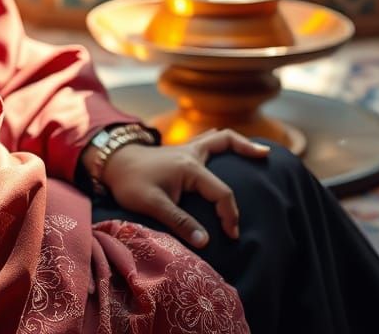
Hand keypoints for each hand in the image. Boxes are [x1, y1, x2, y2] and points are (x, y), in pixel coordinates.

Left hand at [100, 128, 269, 248]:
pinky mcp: (180, 153)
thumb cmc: (130, 182)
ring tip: (255, 150)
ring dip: (236, 142)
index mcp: (189, 166)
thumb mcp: (152, 204)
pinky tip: (226, 155)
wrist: (112, 162)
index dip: (229, 215)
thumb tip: (205, 241)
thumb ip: (180, 222)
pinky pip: (207, 143)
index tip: (231, 235)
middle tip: (267, 156)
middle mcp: (191, 153)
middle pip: (225, 141)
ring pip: (216, 138)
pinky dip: (221, 146)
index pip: (221, 192)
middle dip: (247, 149)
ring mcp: (186, 150)